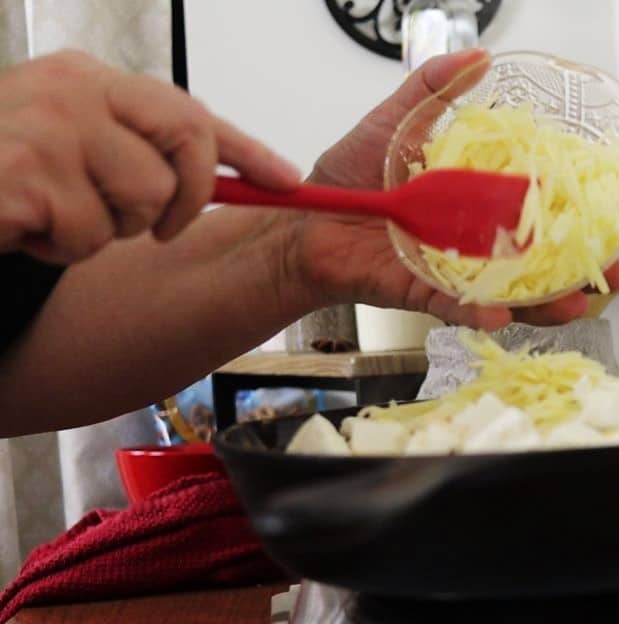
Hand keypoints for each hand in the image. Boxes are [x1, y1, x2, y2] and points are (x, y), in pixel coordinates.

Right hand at [0, 50, 298, 264]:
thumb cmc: (0, 175)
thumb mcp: (71, 147)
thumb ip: (135, 149)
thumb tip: (229, 176)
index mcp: (86, 79)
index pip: (189, 109)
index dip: (247, 149)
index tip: (288, 182)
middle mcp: (71, 91)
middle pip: (185, 147)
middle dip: (181, 200)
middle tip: (152, 225)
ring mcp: (46, 129)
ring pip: (142, 203)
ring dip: (103, 231)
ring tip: (52, 216)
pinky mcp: (25, 175)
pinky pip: (90, 236)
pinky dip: (61, 249)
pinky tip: (24, 228)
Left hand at [283, 49, 618, 329]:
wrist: (301, 219)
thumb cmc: (347, 176)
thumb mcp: (394, 122)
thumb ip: (433, 90)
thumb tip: (478, 57)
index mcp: (476, 200)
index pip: (537, 210)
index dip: (575, 217)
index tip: (611, 220)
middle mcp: (473, 240)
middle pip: (537, 261)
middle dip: (579, 273)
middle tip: (611, 273)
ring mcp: (452, 270)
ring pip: (507, 293)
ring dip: (543, 303)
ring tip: (572, 304)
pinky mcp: (421, 292)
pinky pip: (454, 307)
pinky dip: (476, 315)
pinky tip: (500, 315)